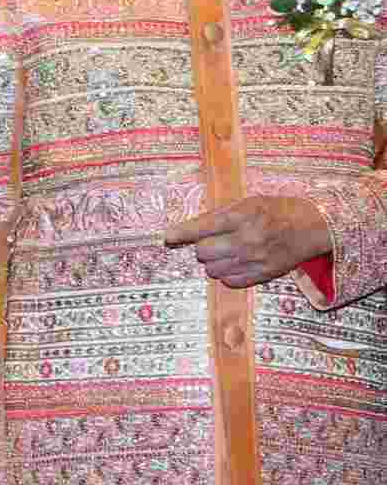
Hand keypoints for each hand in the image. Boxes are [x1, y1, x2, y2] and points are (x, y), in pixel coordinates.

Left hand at [162, 194, 332, 287]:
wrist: (316, 227)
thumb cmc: (278, 210)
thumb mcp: (249, 202)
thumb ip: (219, 214)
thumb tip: (187, 229)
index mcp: (245, 216)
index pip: (204, 227)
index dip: (182, 233)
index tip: (168, 237)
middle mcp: (249, 239)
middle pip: (203, 252)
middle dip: (203, 247)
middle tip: (214, 240)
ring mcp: (257, 259)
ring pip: (213, 270)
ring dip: (214, 262)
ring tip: (229, 251)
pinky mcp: (265, 275)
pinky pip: (230, 282)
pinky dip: (227, 274)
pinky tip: (237, 262)